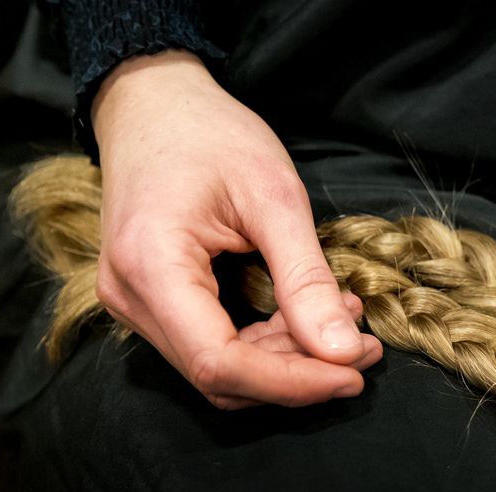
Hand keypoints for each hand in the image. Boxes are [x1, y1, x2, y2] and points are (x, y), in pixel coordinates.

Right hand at [92, 50, 382, 408]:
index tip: (354, 373)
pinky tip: (308, 317)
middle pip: (219, 376)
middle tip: (364, 349)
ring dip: (286, 362)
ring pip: (216, 368)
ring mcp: (134, 303)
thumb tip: (344, 353)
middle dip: (298, 374)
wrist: (154, 104)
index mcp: (151, 267)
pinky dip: (264, 344)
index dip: (292, 382)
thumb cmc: (211, 135)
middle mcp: (130, 297)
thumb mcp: (274, 196)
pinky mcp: (151, 301)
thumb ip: (306, 279)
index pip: (220, 362)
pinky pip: (209, 345)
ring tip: (346, 325)